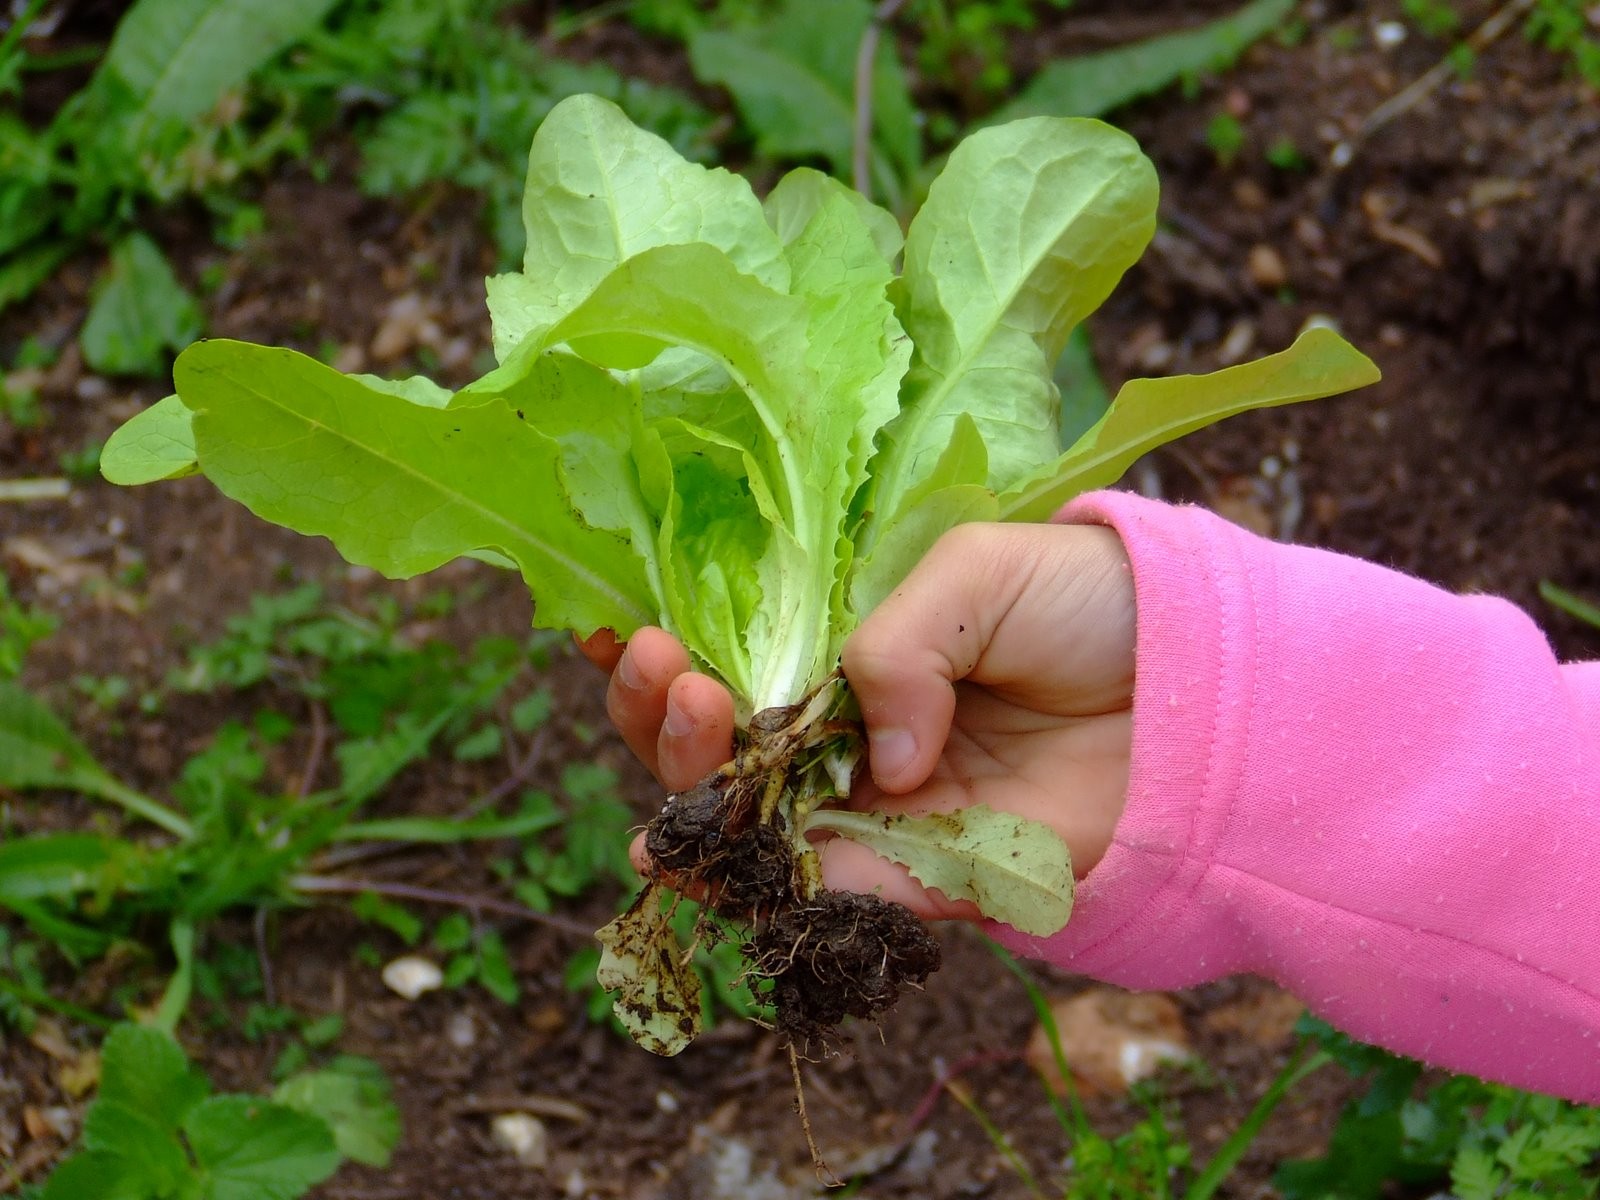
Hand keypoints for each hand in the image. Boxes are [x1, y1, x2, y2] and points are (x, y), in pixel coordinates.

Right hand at [578, 522, 1136, 922]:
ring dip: (696, 784)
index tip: (618, 629)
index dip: (667, 653)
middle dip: (668, 714)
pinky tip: (693, 852)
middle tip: (669, 666)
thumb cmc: (1091, 603)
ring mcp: (884, 808)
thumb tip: (881, 759)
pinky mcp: (933, 874)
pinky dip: (760, 881)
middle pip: (725, 748)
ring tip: (693, 715)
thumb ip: (900, 644)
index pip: (733, 658)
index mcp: (850, 653)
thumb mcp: (977, 571)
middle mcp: (850, 735)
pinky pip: (832, 888)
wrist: (1207, 684)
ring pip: (753, 821)